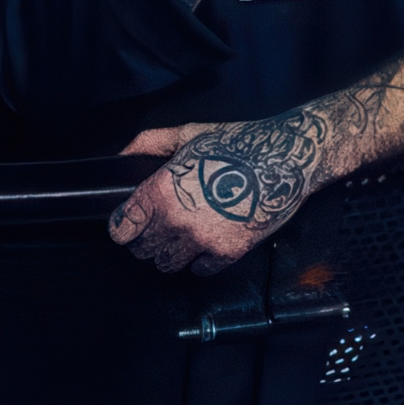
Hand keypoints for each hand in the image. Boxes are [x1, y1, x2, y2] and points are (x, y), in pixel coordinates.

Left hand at [110, 109, 323, 275]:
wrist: (282, 160)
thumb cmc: (238, 144)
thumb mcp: (188, 133)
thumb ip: (149, 142)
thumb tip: (124, 154)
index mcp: (162, 190)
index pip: (123, 227)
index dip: (121, 228)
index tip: (124, 227)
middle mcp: (177, 220)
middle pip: (143, 249)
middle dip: (145, 239)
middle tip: (155, 228)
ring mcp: (202, 241)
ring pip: (167, 264)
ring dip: (168, 254)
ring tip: (178, 238)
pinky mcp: (227, 253)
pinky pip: (200, 270)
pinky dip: (198, 261)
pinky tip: (204, 244)